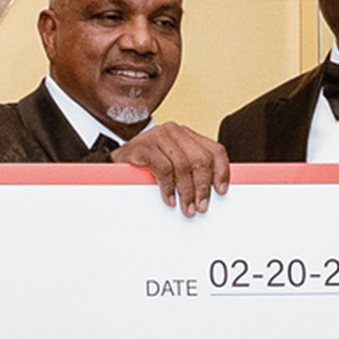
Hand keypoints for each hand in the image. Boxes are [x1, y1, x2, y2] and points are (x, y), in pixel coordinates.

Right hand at [111, 123, 230, 216]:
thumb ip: (192, 171)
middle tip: (201, 206)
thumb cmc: (147, 166)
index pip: (215, 150)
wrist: (116, 163)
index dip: (222, 171)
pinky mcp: (144, 146)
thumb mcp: (175, 165)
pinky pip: (163, 168)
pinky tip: (169, 198)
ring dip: (186, 191)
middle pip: (201, 159)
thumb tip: (214, 191)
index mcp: (187, 135)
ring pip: (183, 165)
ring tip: (186, 207)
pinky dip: (168, 187)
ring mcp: (158, 136)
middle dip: (203, 187)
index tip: (221, 190)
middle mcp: (175, 132)